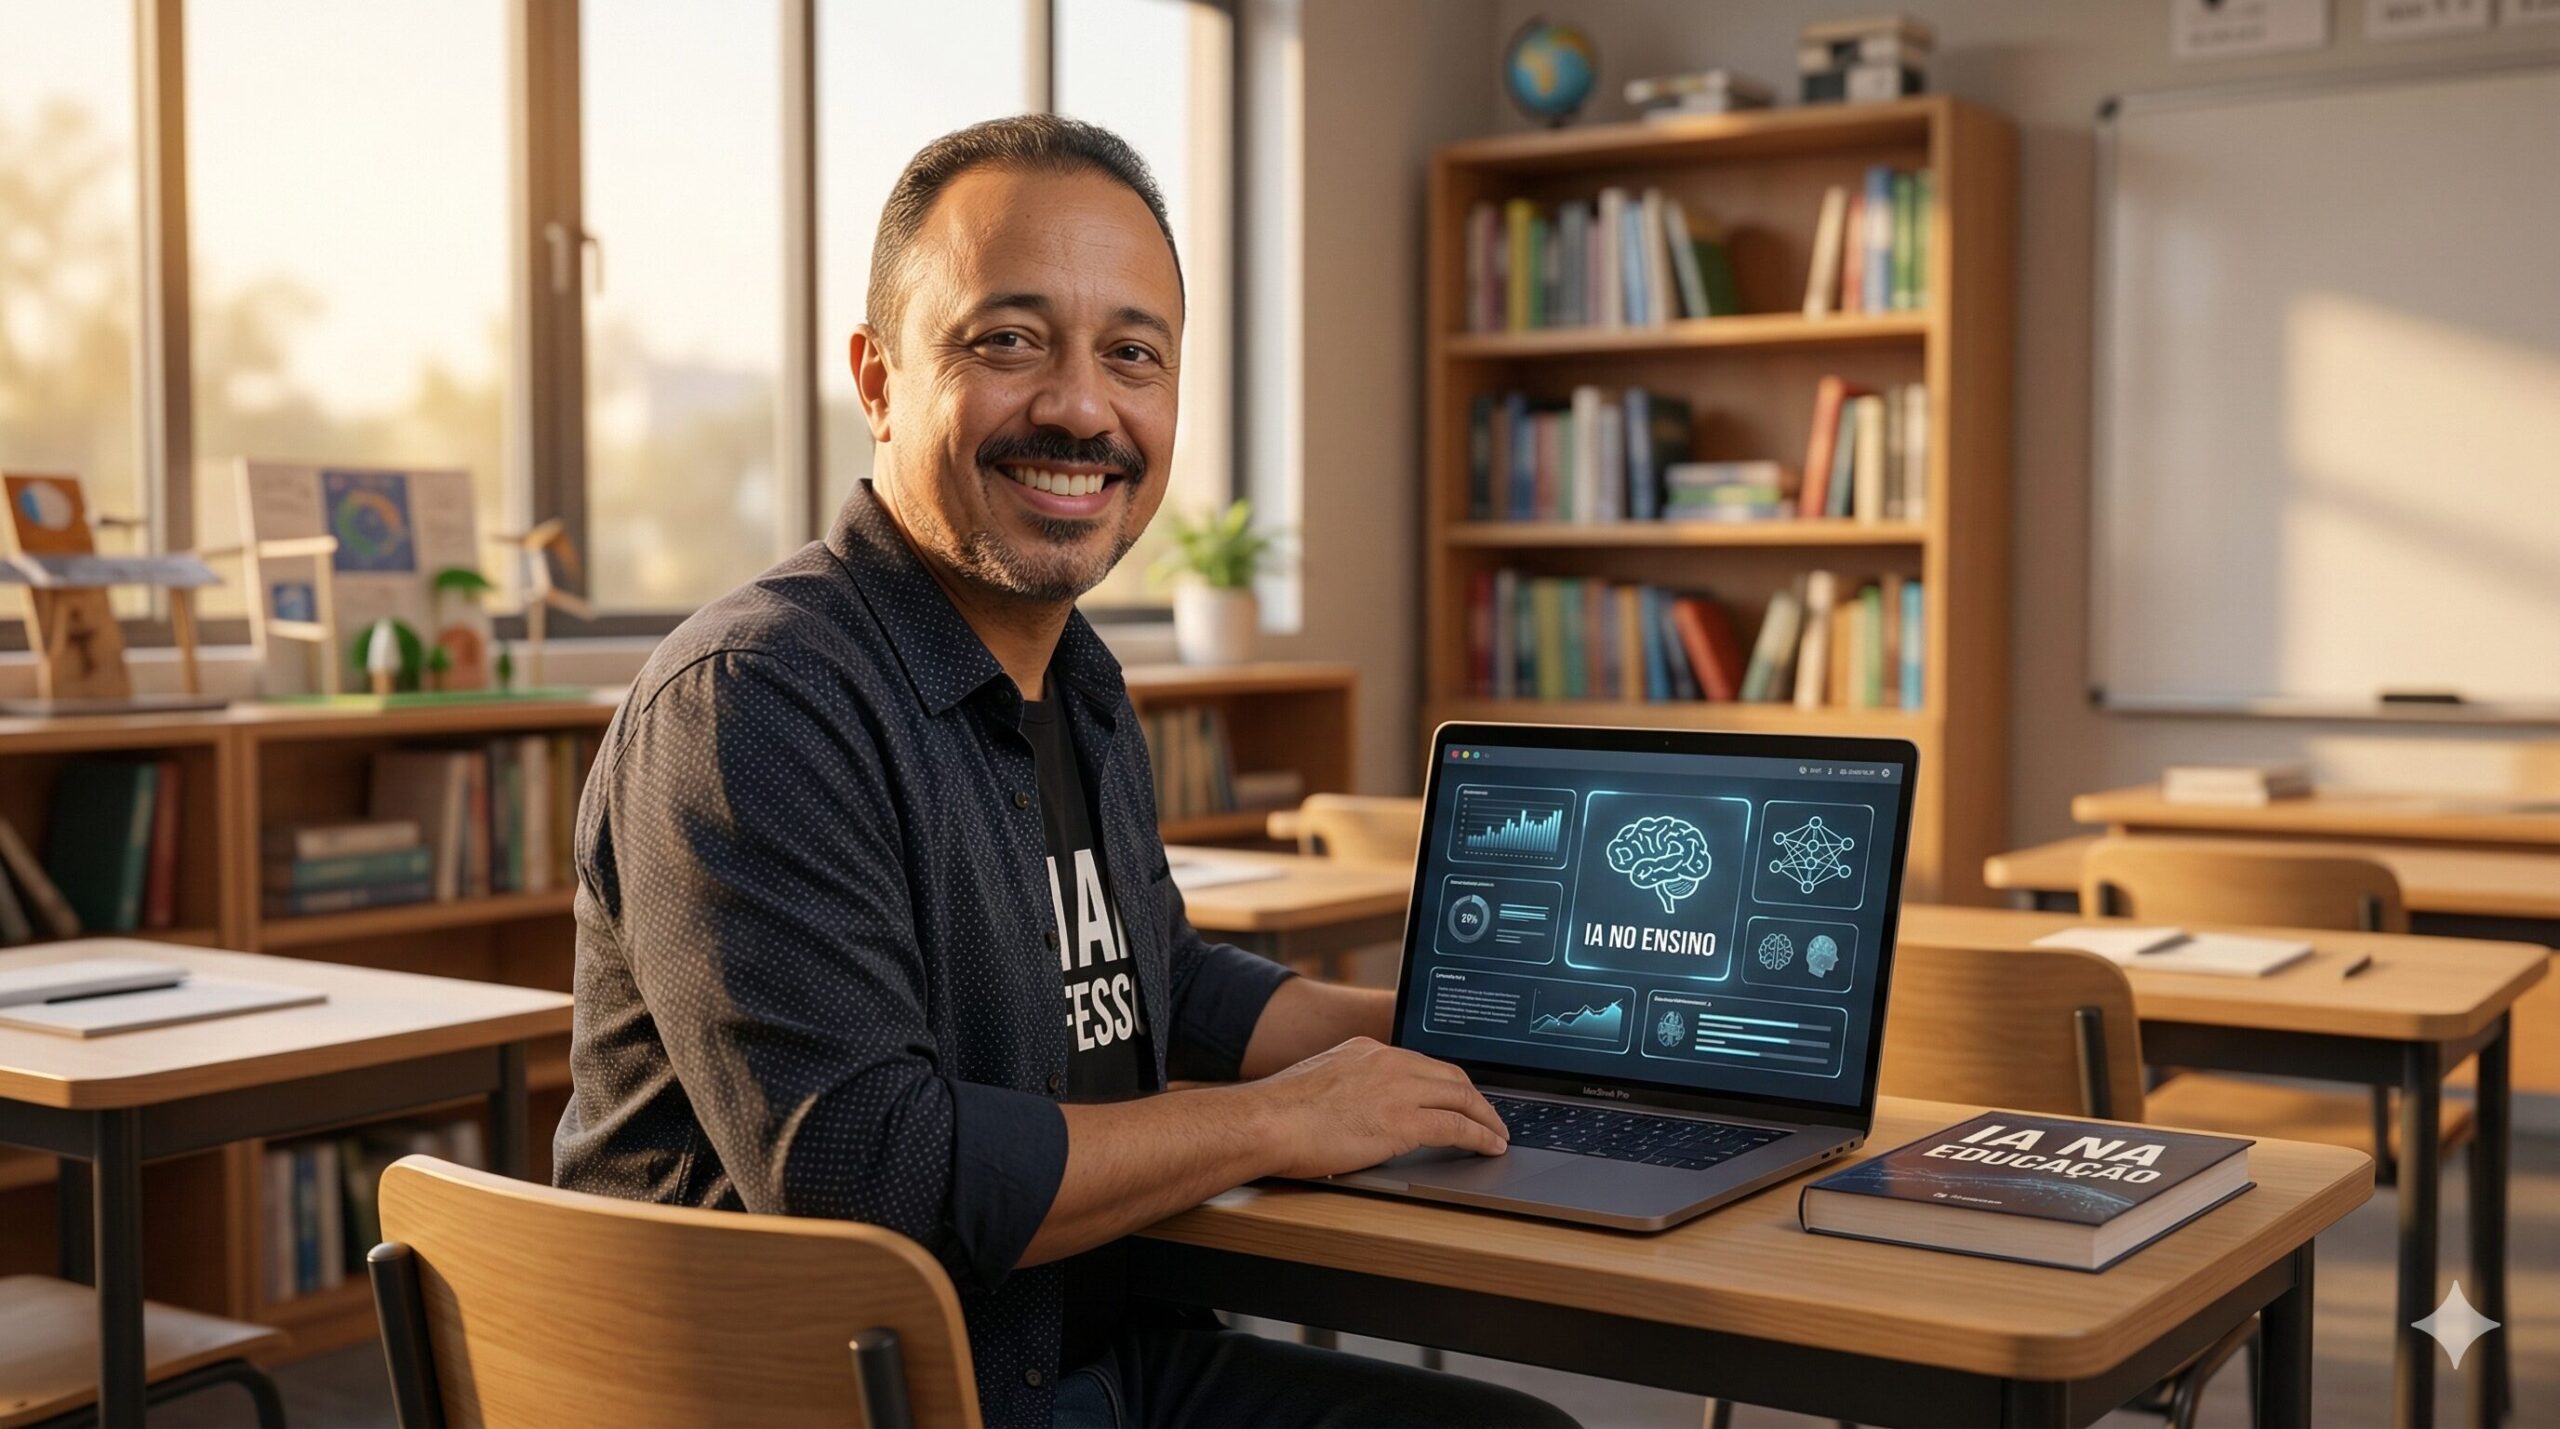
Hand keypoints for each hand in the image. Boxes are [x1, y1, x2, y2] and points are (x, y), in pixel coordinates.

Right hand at [1246, 1037, 1509, 1177]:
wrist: (1266, 1122)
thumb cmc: (1279, 1113)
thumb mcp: (1319, 1084)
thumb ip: (1347, 1090)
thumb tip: (1358, 1114)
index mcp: (1367, 1051)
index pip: (1421, 1063)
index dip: (1446, 1082)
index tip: (1458, 1096)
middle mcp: (1388, 1062)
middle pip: (1450, 1076)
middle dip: (1475, 1097)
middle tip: (1489, 1116)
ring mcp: (1398, 1089)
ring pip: (1461, 1098)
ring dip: (1486, 1118)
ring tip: (1497, 1134)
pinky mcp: (1403, 1121)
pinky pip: (1457, 1127)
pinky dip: (1481, 1137)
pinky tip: (1490, 1147)